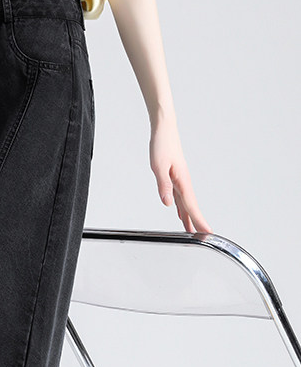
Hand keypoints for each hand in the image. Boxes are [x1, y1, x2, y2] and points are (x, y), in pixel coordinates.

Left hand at [149, 114, 211, 233]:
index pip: (191, 205)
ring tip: (192, 230)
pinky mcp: (176, 177)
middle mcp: (184, 181)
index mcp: (182, 180)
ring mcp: (180, 179)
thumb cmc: (162, 145)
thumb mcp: (158, 166)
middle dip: (197, 222)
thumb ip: (164, 186)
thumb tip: (169, 203)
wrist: (164, 130)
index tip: (207, 232)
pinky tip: (180, 213)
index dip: (198, 220)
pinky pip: (181, 196)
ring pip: (186, 203)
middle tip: (204, 236)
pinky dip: (182, 207)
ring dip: (190, 216)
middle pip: (191, 207)